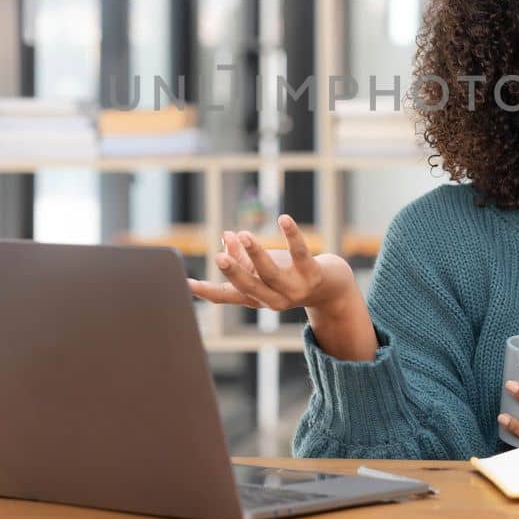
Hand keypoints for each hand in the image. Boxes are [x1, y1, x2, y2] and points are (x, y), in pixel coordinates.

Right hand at [187, 213, 358, 313]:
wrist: (333, 290)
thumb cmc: (292, 276)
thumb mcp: (265, 268)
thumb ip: (243, 255)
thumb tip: (228, 235)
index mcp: (257, 298)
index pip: (227, 296)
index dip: (207, 291)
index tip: (186, 283)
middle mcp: (274, 299)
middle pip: (249, 287)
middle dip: (234, 272)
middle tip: (218, 257)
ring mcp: (295, 289)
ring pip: (271, 274)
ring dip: (256, 254)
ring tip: (244, 235)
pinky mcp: (313, 274)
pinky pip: (300, 253)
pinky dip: (291, 235)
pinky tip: (283, 219)